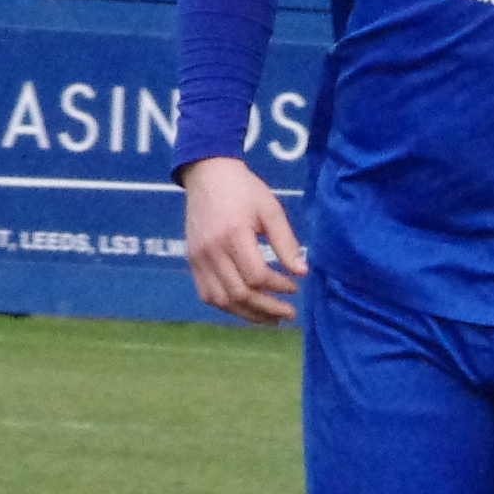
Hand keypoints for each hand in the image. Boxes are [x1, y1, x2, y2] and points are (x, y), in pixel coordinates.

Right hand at [181, 154, 305, 322]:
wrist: (207, 174)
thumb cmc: (244, 190)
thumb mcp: (271, 210)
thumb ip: (286, 242)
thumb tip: (302, 272)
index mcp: (232, 235)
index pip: (256, 275)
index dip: (278, 287)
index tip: (294, 288)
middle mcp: (210, 249)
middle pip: (239, 292)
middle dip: (267, 308)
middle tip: (289, 313)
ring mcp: (197, 257)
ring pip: (221, 299)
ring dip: (248, 313)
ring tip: (271, 319)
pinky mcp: (192, 260)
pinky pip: (206, 293)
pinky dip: (228, 306)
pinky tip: (247, 308)